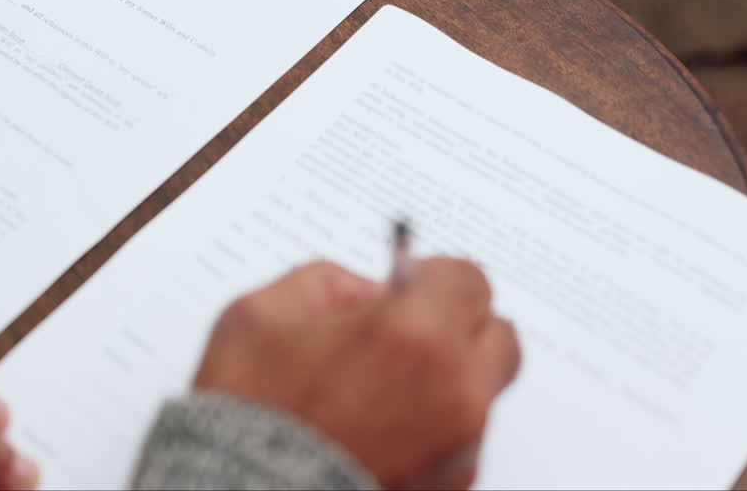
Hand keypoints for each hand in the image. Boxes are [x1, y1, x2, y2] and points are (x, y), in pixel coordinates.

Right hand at [193, 258, 519, 489]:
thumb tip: (365, 292)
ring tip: (379, 392)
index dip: (432, 277)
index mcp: (416, 335)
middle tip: (405, 334)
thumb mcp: (259, 316)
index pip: (469, 281)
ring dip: (445, 382)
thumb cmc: (249, 415)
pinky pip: (459, 444)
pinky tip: (378, 432)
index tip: (405, 286)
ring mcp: (458, 450)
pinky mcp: (449, 490)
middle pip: (497, 338)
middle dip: (457, 327)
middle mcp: (455, 394)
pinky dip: (432, 431)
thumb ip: (324, 283)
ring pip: (479, 396)